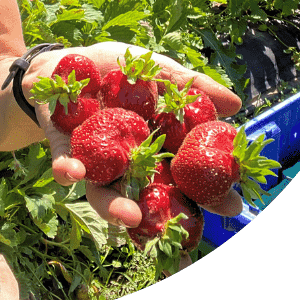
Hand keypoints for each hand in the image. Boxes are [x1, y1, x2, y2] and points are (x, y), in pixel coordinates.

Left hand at [24, 41, 243, 227]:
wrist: (64, 62)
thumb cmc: (117, 68)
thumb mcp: (154, 69)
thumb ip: (190, 85)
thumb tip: (236, 103)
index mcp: (155, 147)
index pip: (186, 177)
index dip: (209, 193)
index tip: (231, 205)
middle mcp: (128, 164)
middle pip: (149, 198)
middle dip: (166, 219)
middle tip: (184, 237)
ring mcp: (96, 163)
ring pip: (107, 194)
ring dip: (115, 208)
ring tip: (128, 215)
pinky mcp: (63, 152)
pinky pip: (65, 167)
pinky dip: (67, 171)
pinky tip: (71, 174)